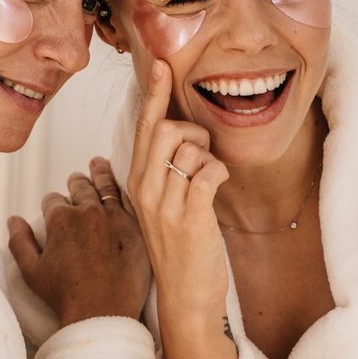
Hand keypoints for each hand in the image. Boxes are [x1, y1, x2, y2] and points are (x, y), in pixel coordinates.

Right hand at [7, 163, 149, 325]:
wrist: (102, 313)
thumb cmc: (66, 297)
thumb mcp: (31, 272)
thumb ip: (19, 241)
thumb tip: (14, 220)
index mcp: (61, 219)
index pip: (52, 199)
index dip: (51, 204)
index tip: (54, 208)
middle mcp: (88, 212)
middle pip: (80, 187)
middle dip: (76, 183)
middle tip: (77, 180)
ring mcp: (116, 218)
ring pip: (107, 187)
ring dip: (101, 174)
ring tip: (99, 165)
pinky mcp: (138, 228)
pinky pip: (132, 201)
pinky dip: (127, 191)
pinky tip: (125, 185)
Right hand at [126, 60, 229, 318]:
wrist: (187, 295)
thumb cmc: (181, 248)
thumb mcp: (164, 202)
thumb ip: (167, 168)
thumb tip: (181, 131)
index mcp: (137, 181)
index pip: (144, 126)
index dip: (154, 92)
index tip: (160, 63)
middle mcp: (145, 188)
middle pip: (168, 128)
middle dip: (195, 132)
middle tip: (204, 155)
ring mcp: (165, 203)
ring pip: (190, 147)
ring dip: (209, 156)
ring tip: (208, 181)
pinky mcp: (190, 216)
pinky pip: (209, 170)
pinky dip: (220, 172)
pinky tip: (217, 189)